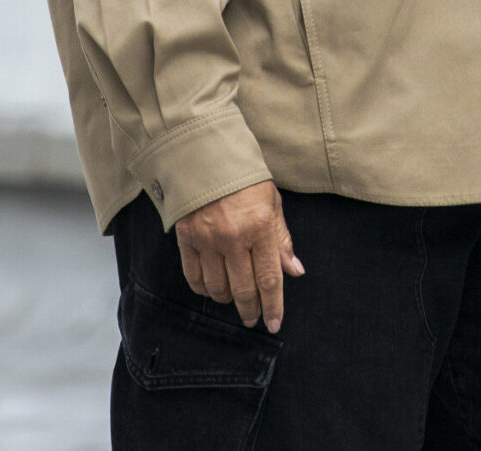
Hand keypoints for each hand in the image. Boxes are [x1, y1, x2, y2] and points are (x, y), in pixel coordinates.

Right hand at [174, 180, 302, 332]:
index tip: (274, 323)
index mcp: (260, 227)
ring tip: (234, 299)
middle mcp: (233, 237)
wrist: (206, 157)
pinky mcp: (186, 239)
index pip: (269, 278)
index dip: (273, 305)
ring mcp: (207, 240)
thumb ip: (282, 240)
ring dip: (227, 299)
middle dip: (250, 309)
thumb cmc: (245, 181)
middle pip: (243, 288)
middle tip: (252, 319)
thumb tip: (294, 270)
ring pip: (217, 287)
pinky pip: (194, 276)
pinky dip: (203, 289)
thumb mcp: (272, 204)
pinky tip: (211, 290)